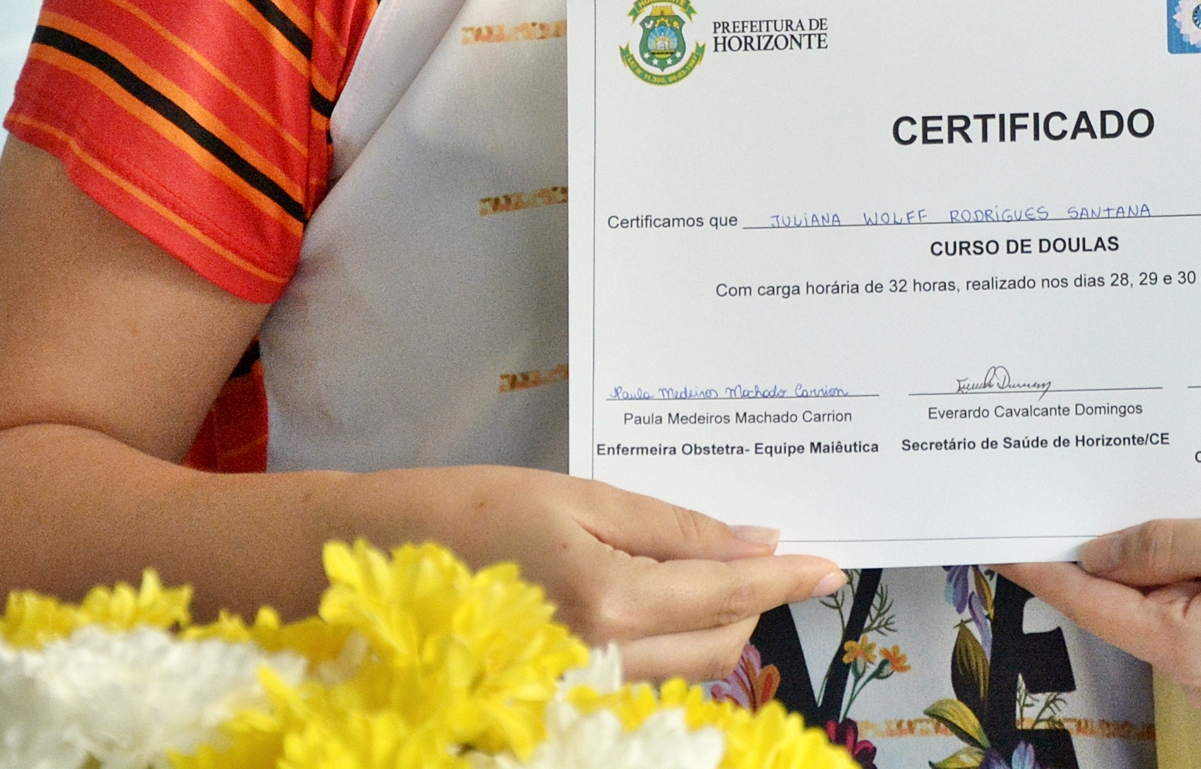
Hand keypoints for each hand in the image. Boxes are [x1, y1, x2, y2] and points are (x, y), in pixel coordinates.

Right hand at [367, 464, 844, 681]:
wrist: (370, 564)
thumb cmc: (469, 510)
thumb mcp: (579, 498)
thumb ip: (674, 526)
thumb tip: (756, 539)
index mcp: (608, 599)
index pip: (726, 592)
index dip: (785, 578)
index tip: (830, 566)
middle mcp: (601, 658)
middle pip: (719, 643)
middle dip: (754, 601)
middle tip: (765, 558)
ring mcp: (578, 690)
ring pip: (686, 672)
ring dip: (716, 627)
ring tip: (715, 578)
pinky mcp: (559, 703)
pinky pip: (644, 682)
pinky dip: (670, 648)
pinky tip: (665, 609)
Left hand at [1006, 510, 1200, 714]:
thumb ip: (1165, 543)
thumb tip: (1099, 552)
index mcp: (1191, 650)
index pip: (1093, 603)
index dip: (1046, 565)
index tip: (1004, 535)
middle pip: (1128, 604)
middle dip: (1108, 548)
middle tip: (1083, 483)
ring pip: (1166, 603)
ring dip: (1160, 554)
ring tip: (1157, 494)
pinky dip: (1196, 570)